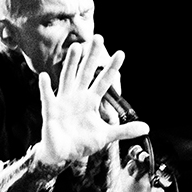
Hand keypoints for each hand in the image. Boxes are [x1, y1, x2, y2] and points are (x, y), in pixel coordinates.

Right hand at [35, 37, 147, 166]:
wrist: (63, 154)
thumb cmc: (82, 142)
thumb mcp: (106, 136)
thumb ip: (125, 130)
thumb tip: (147, 128)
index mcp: (91, 101)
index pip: (103, 81)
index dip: (112, 68)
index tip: (121, 53)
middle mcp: (77, 96)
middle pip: (86, 72)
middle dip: (92, 57)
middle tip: (98, 38)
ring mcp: (64, 101)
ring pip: (68, 78)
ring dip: (71, 64)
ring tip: (76, 48)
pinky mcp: (51, 110)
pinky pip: (47, 97)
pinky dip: (45, 87)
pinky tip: (44, 77)